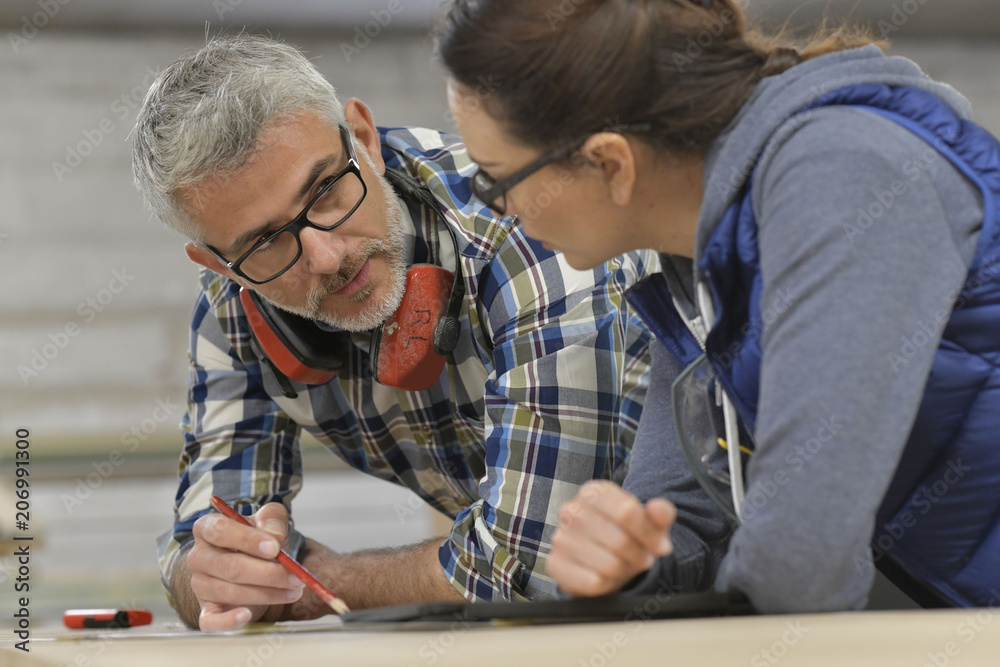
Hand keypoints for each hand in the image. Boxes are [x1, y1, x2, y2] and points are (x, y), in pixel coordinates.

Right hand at [186, 502, 304, 630]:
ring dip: (267, 593)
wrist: (252, 562)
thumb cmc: (257, 539)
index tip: (275, 549)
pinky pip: (211, 620)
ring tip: (293, 590)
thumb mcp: (267, 519)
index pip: (219, 531)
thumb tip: (274, 536)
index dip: (248, 540)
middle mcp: (198, 556)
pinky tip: (247, 614)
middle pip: (230, 566)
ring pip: (231, 591)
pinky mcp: (206, 609)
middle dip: (267, 573)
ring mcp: (199, 584)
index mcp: (206, 527)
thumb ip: (272, 519)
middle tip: (295, 577)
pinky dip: (228, 621)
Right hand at [548, 480, 675, 596]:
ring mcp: (560, 537)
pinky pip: (590, 582)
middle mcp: (572, 510)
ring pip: (607, 564)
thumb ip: (660, 512)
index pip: (627, 512)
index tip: (660, 546)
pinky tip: (606, 577)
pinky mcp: (555, 564)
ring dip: (623, 571)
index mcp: (594, 492)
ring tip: (624, 566)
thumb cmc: (629, 536)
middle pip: (619, 540)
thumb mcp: (651, 523)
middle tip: (641, 558)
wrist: (603, 560)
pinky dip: (605, 585)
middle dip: (638, 555)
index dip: (649, 534)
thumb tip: (659, 510)